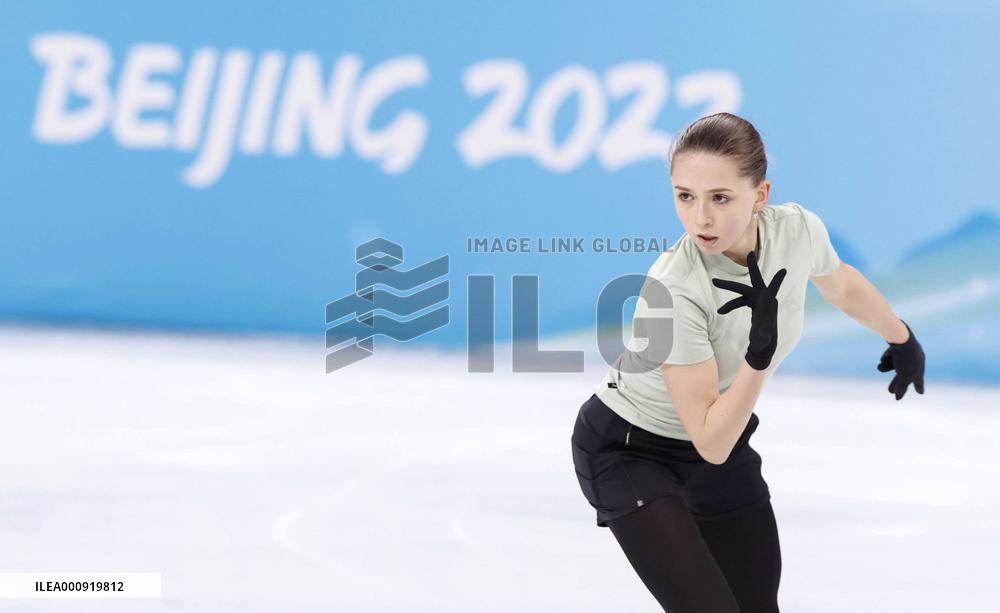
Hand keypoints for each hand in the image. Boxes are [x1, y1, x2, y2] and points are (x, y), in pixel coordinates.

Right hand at [711, 250, 787, 370]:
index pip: (772, 291)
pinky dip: (730, 305)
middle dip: (747, 271)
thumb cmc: (764, 342)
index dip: (776, 281)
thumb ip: (763, 336)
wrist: (764, 345)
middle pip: (751, 284)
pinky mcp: (754, 304)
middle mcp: (764, 300)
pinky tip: (721, 312)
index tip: (784, 271)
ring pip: (742, 291)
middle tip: (750, 253)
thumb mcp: (763, 339)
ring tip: (714, 282)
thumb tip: (763, 337)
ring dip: (728, 289)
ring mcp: (758, 300)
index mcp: (768, 306)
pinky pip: (740, 300)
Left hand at [877, 319, 924, 399]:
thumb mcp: (903, 376)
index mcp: (919, 369)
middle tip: (890, 391)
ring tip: (880, 366)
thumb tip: (897, 398)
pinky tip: (883, 357)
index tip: (920, 393)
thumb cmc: (905, 359)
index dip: (918, 387)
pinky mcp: (900, 345)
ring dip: (887, 367)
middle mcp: (916, 360)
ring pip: (896, 364)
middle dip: (896, 382)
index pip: (919, 381)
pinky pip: (893, 354)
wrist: (902, 338)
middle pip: (904, 374)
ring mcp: (908, 352)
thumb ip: (901, 388)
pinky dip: (888, 357)